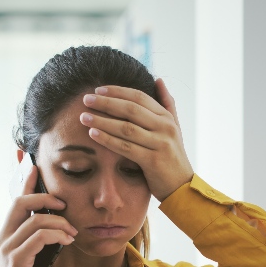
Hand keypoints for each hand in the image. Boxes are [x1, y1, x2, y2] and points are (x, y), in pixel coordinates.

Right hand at [0, 154, 77, 266]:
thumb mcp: (35, 257)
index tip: (35, 166)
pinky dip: (57, 235)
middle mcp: (2, 237)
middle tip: (64, 204)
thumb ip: (40, 240)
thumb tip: (58, 224)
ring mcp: (7, 248)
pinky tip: (68, 242)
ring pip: (34, 220)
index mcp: (6, 235)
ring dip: (59, 223)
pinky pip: (39, 237)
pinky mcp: (16, 260)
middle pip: (20, 203)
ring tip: (73, 233)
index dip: (25, 182)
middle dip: (45, 197)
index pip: (15, 202)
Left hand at [79, 78, 193, 201]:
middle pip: (130, 109)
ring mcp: (160, 144)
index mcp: (166, 117)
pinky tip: (93, 134)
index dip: (117, 91)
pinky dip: (108, 140)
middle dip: (106, 103)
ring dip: (102, 121)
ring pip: (126, 128)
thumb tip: (158, 80)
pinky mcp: (153, 161)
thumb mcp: (174, 128)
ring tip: (84, 117)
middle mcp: (165, 127)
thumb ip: (167, 104)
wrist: (181, 186)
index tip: (98, 90)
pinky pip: (126, 147)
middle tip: (86, 99)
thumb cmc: (172, 157)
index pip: (139, 97)